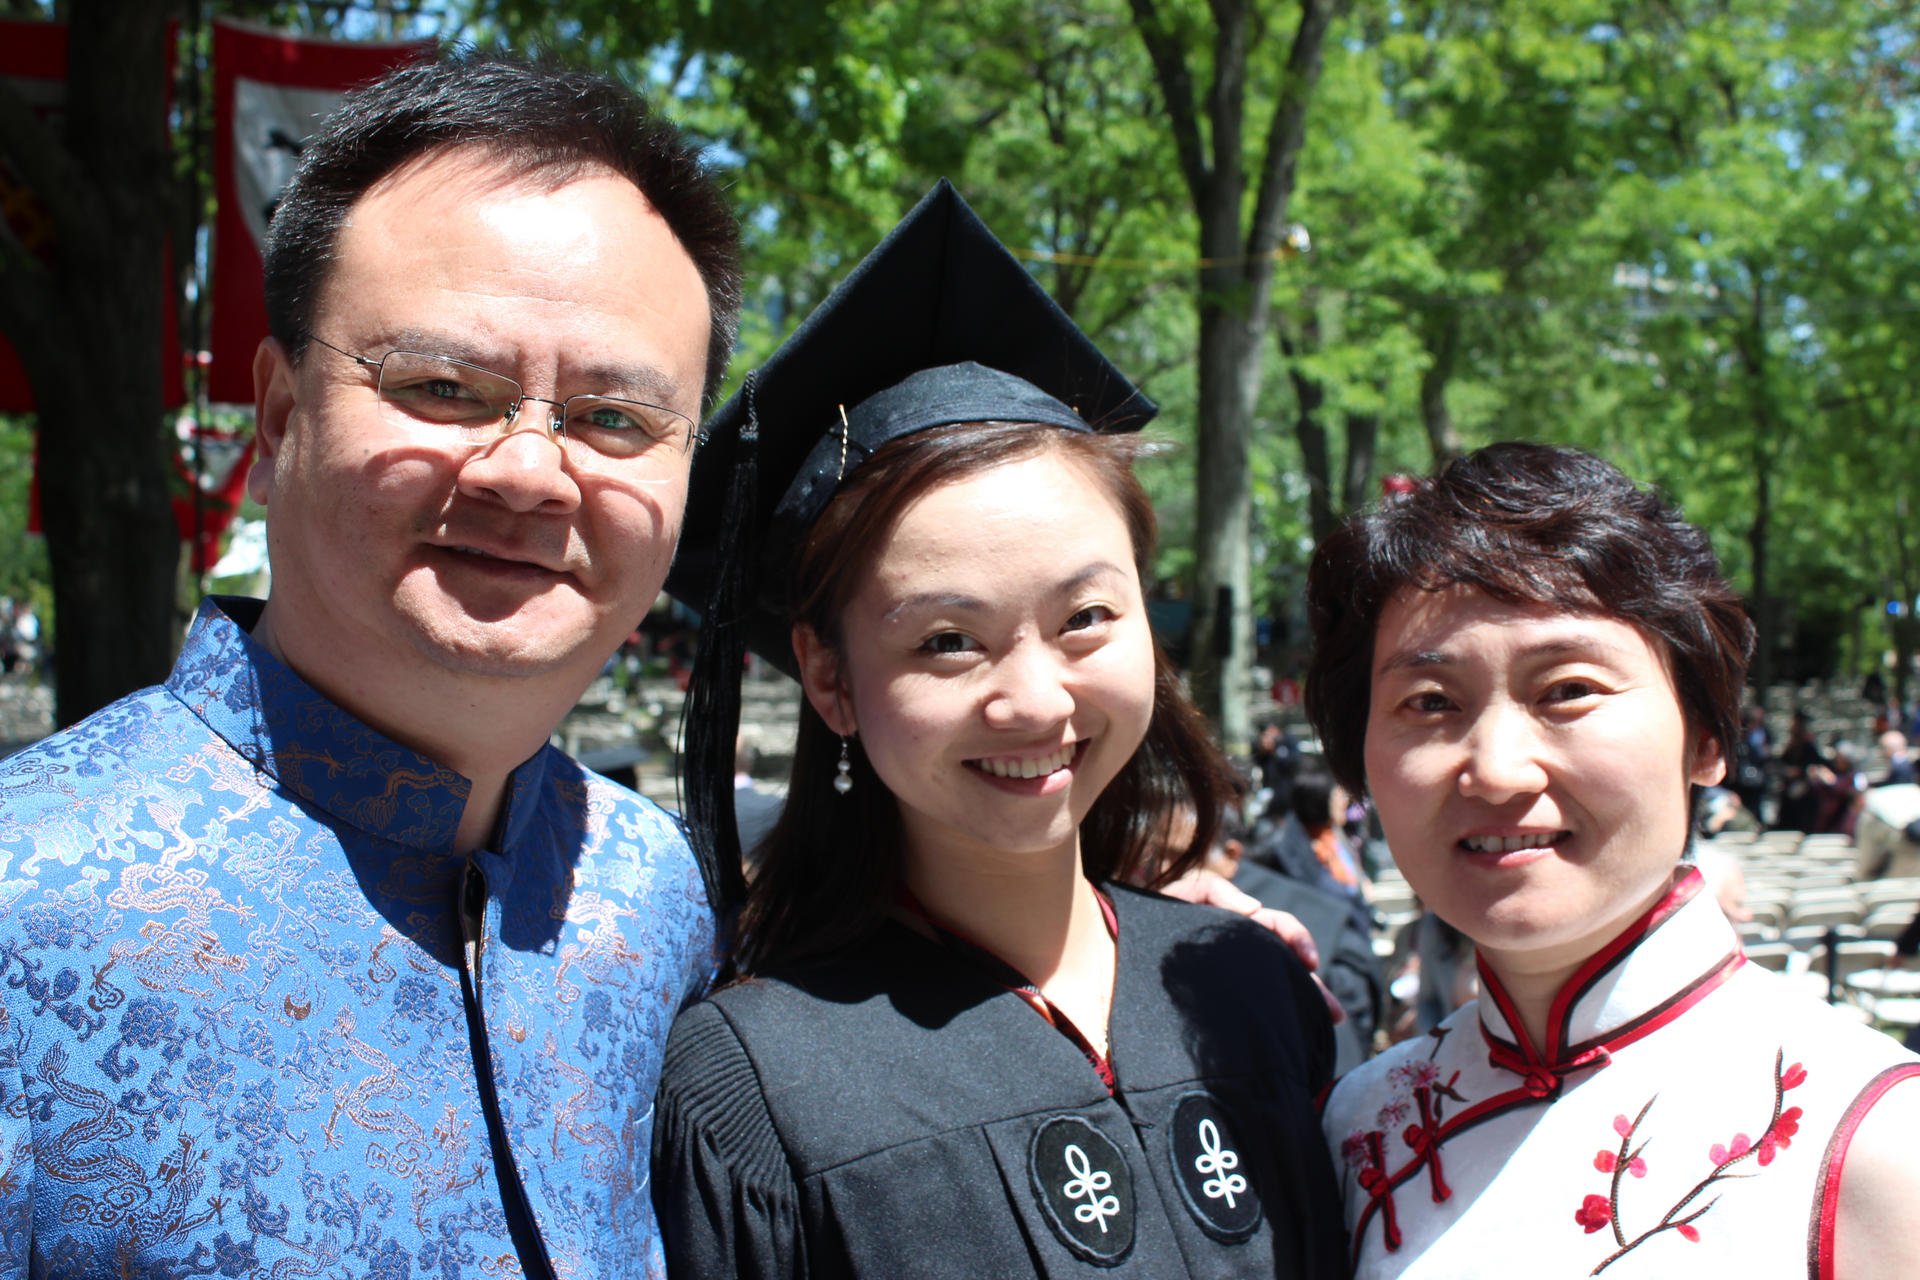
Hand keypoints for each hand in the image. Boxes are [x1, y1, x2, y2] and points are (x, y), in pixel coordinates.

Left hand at [1158, 868, 1345, 1024]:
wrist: (1118, 952)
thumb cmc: (1151, 921)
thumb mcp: (1181, 896)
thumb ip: (1214, 890)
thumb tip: (1253, 909)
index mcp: (1235, 928)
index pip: (1277, 929)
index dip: (1297, 940)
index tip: (1310, 962)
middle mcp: (1240, 955)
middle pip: (1286, 969)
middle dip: (1314, 988)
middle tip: (1333, 1012)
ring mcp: (1232, 980)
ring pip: (1277, 992)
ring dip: (1304, 1006)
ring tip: (1323, 1024)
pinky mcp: (1220, 1004)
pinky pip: (1255, 1014)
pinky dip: (1277, 1021)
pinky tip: (1290, 1036)